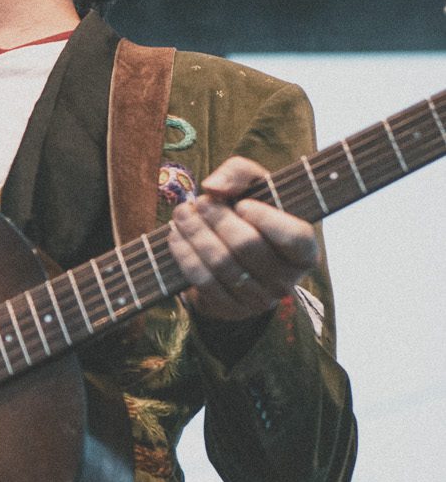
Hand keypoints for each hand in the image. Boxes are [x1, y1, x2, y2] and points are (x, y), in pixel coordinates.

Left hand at [167, 155, 317, 323]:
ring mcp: (259, 299)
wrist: (233, 256)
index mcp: (305, 251)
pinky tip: (175, 236)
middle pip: (248, 246)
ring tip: (182, 214)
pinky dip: (185, 255)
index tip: (242, 204)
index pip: (295, 237)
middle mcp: (286, 280)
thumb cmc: (250, 214)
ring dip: (196, 234)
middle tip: (200, 202)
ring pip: (222, 264)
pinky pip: (203, 281)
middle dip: (218, 220)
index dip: (266, 219)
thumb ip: (240, 173)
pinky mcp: (230, 309)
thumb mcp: (254, 186)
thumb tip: (213, 187)